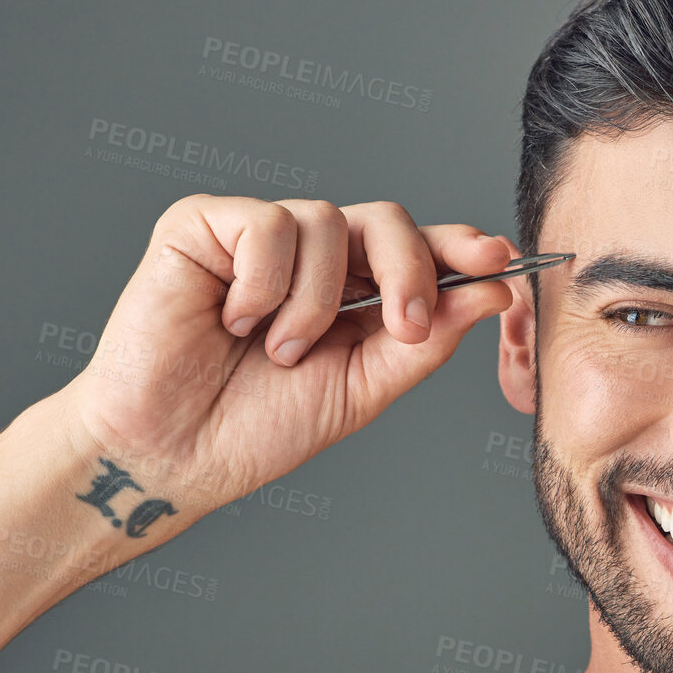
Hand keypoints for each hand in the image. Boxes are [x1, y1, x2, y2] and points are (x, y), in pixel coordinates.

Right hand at [53, 194, 518, 513]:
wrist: (172, 453)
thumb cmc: (253, 427)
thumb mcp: (362, 389)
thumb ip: (425, 340)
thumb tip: (493, 291)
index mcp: (351, 292)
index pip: (415, 250)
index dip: (458, 247)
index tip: (500, 260)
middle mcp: (307, 257)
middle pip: (386, 219)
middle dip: (409, 270)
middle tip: (400, 329)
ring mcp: (254, 236)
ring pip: (327, 222)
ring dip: (314, 303)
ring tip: (276, 350)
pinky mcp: (202, 225)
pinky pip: (267, 224)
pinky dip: (264, 284)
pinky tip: (234, 320)